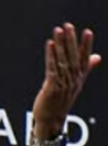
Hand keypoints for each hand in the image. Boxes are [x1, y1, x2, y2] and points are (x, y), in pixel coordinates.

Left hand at [32, 22, 100, 138]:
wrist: (50, 119)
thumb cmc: (60, 101)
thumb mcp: (75, 83)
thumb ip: (85, 68)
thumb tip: (97, 56)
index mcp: (78, 77)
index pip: (84, 58)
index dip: (86, 45)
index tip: (88, 32)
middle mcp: (72, 79)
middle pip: (73, 56)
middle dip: (71, 40)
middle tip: (69, 26)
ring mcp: (63, 83)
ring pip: (62, 60)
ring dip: (59, 44)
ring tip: (58, 31)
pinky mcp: (52, 87)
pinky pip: (52, 68)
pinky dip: (50, 55)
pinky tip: (49, 45)